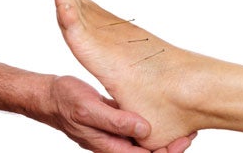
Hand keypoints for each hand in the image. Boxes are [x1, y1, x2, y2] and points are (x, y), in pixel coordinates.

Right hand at [47, 76, 193, 152]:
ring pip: (145, 141)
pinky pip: (137, 128)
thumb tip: (145, 130)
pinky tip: (162, 112)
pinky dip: (151, 124)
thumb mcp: (90, 109)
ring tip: (183, 124)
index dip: (168, 152)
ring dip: (164, 135)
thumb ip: (116, 121)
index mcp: (109, 146)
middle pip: (149, 152)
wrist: (51, 96)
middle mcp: (114, 143)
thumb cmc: (67, 101)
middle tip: (191, 131)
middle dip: (172, 146)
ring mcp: (115, 134)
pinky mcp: (115, 122)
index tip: (185, 138)